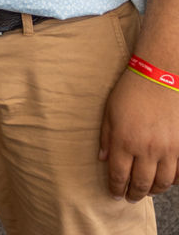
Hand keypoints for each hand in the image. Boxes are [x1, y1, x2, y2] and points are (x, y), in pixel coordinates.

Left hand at [100, 66, 178, 199]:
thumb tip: (102, 159)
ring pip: (161, 183)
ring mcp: (167, 150)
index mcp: (125, 141)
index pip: (119, 175)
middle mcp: (146, 149)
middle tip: (130, 197)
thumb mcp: (109, 111)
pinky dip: (172, 181)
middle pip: (141, 184)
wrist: (159, 76)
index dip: (116, 188)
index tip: (114, 193)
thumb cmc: (130, 91)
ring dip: (152, 190)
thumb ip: (106, 137)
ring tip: (146, 190)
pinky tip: (165, 180)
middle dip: (133, 194)